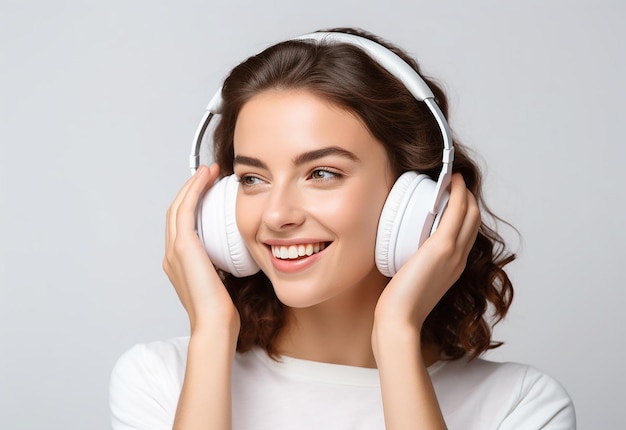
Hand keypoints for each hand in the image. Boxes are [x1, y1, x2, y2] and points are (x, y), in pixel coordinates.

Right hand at [163, 164, 239, 334]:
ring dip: (192, 185)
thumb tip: (233, 253)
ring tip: (208, 172)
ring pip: (178, 207)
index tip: (209, 188)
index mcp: (178, 263)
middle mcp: (171, 255)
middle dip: (191, 189)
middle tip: (208, 173)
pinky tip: (205, 179)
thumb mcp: (221, 281)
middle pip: (175, 212)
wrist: (214, 324)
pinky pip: (185, 210)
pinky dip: (194, 190)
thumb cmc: (220, 310)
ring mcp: (174, 250)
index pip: (181, 225)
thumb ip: (220, 264)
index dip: (192, 203)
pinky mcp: (183, 247)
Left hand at [373, 174, 480, 332]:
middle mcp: (459, 258)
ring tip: (451, 177)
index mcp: (454, 267)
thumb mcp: (411, 280)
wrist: (399, 321)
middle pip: (473, 219)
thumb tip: (399, 253)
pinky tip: (450, 180)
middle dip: (467, 197)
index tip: (452, 197)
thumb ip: (412, 265)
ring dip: (463, 191)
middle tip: (452, 181)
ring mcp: (454, 252)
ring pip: (470, 212)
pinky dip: (457, 192)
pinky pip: (457, 211)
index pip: (467, 232)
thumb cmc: (399, 306)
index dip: (464, 212)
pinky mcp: (442, 247)